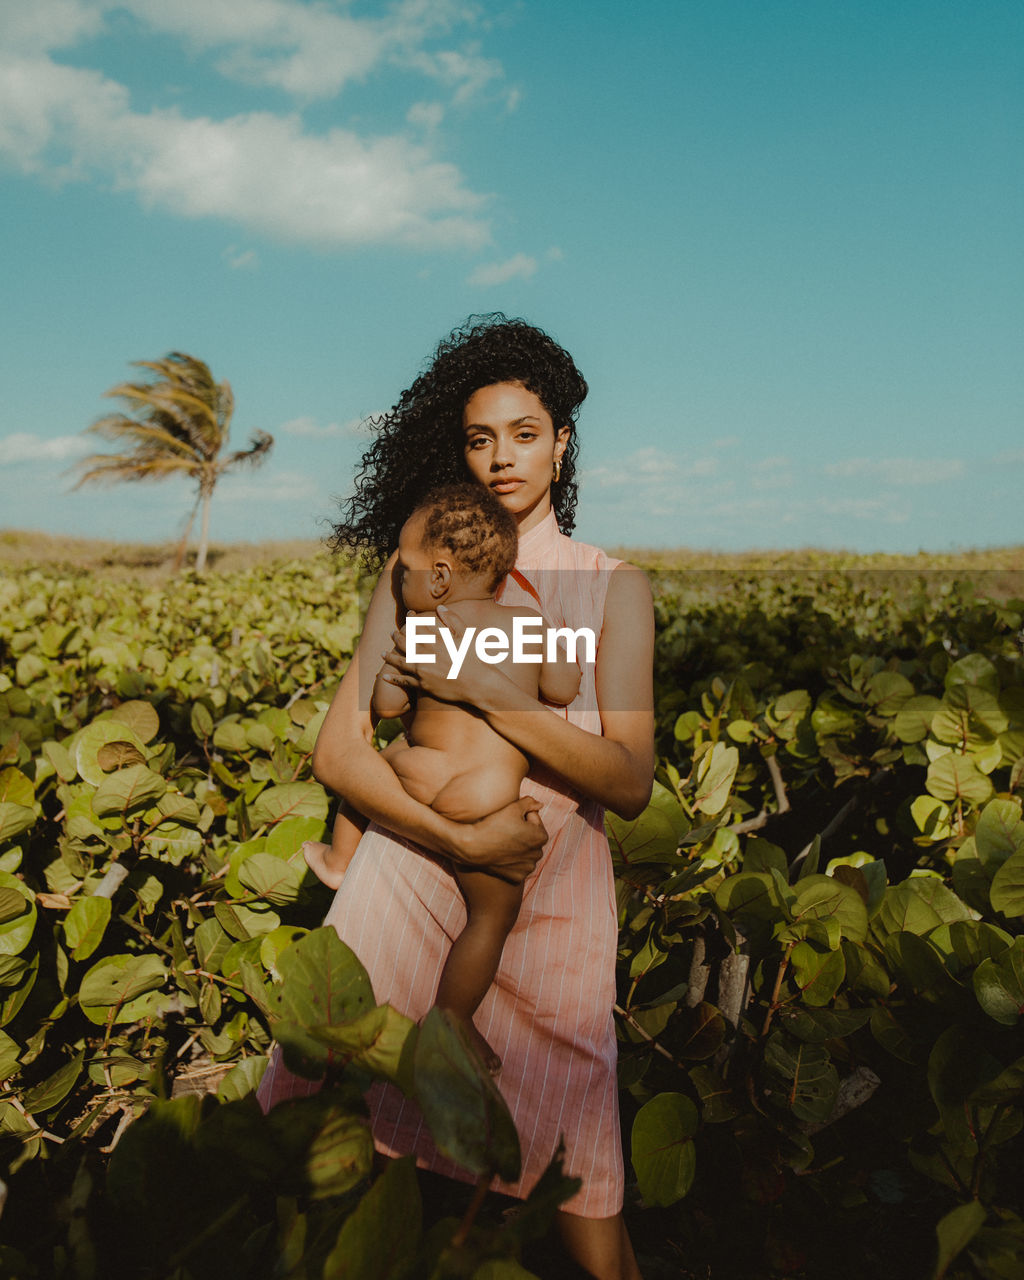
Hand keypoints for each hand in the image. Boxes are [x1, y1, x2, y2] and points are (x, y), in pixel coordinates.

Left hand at [383, 605, 502, 707]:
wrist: (478, 683)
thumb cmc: (474, 658)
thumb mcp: (465, 635)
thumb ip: (452, 620)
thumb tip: (439, 607)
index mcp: (435, 640)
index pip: (417, 626)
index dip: (409, 620)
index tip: (407, 616)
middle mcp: (426, 653)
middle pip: (404, 643)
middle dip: (396, 637)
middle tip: (392, 633)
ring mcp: (423, 670)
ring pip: (400, 661)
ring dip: (389, 657)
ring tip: (382, 653)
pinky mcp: (423, 685)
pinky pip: (404, 681)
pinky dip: (393, 678)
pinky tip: (384, 676)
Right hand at [453, 797, 546, 883]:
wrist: (473, 846)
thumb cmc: (493, 824)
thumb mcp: (513, 807)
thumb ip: (530, 802)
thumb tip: (540, 804)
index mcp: (541, 836)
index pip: (533, 819)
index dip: (520, 816)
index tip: (508, 820)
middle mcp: (538, 854)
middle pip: (530, 837)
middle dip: (522, 832)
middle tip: (504, 830)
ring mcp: (528, 867)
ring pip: (525, 851)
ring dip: (518, 846)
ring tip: (502, 842)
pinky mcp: (518, 877)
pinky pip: (517, 866)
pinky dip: (511, 861)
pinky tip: (501, 855)